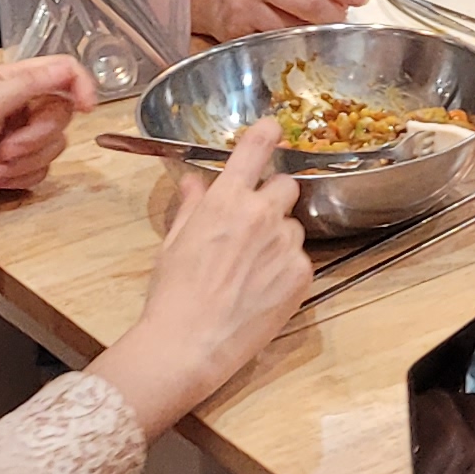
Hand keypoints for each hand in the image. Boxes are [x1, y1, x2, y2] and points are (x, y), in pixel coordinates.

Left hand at [0, 55, 96, 218]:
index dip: (81, 86)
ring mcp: (19, 139)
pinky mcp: (16, 169)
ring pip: (54, 147)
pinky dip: (20, 178)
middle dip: (36, 137)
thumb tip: (69, 69)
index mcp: (12, 82)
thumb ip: (31, 82)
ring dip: (25, 161)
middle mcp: (19, 107)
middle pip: (61, 116)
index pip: (62, 72)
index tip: (87, 107)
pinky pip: (42, 173)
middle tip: (6, 147)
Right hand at [92, 120, 314, 427]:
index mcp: (226, 200)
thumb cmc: (172, 293)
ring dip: (278, 238)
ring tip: (251, 270)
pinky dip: (285, 270)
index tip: (273, 128)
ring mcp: (286, 244)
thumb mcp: (174, 242)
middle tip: (253, 224)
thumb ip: (191, 205)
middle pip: (285, 185)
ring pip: (292, 227)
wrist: (188, 344)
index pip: (256, 148)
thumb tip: (194, 181)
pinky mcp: (302, 274)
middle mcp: (262, 214)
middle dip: (272, 198)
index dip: (267, 133)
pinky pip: (300, 260)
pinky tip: (262, 290)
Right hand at [196, 0, 372, 40]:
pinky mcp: (236, 31)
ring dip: (315, 30)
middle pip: (307, 1)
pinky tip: (298, 38)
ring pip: (293, 26)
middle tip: (342, 17)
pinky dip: (292, 42)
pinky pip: (275, 41)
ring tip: (321, 26)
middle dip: (332, 13)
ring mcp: (244, 5)